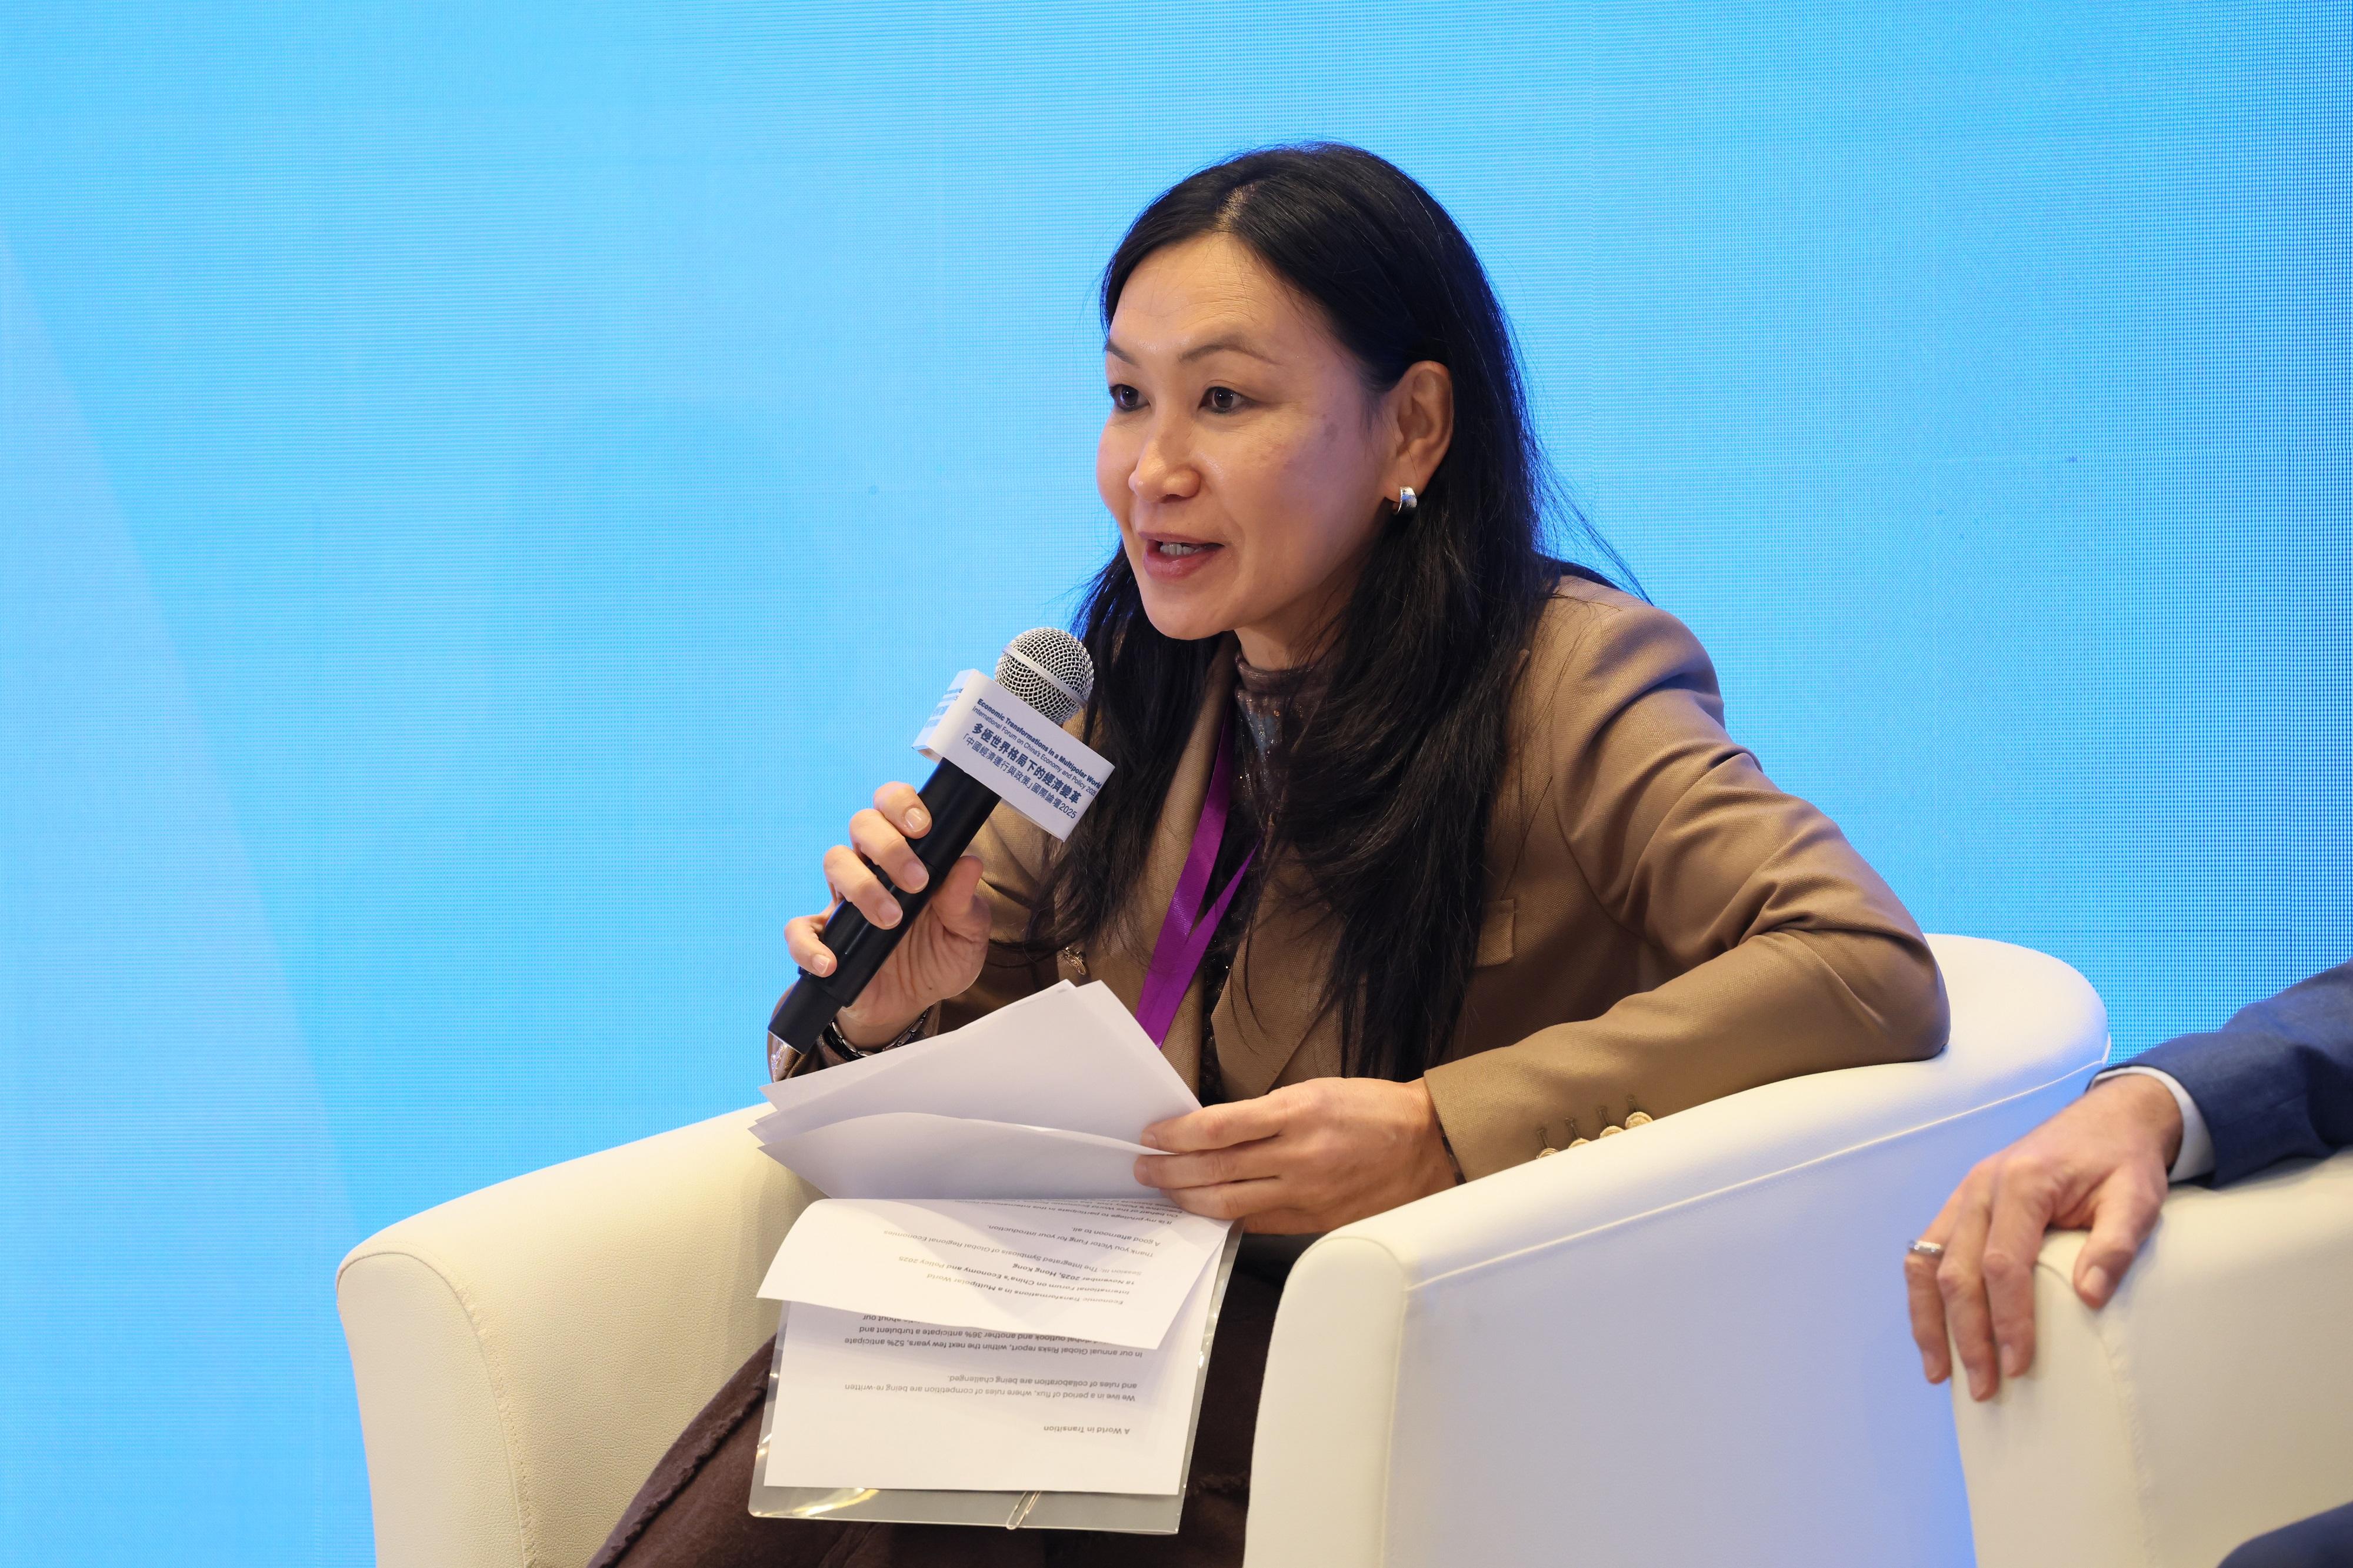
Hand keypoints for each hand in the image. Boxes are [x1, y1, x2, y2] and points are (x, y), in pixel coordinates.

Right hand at [784, 782, 992, 1046]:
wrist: (911, 1006)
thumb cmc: (939, 958)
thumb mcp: (966, 935)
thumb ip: (966, 903)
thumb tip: (969, 863)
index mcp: (908, 856)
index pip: (894, 809)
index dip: (901, 804)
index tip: (922, 827)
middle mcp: (873, 869)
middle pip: (862, 824)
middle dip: (889, 846)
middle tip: (917, 882)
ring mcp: (845, 901)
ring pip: (834, 862)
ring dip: (862, 886)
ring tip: (891, 920)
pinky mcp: (824, 938)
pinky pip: (799, 929)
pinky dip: (809, 945)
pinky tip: (832, 962)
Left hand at [1133, 1077, 1458, 1232]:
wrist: (1428, 1145)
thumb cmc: (1371, 1110)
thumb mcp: (1316, 1091)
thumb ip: (1266, 1113)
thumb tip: (1213, 1131)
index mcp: (1298, 1112)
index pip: (1218, 1127)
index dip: (1176, 1134)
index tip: (1152, 1134)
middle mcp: (1299, 1155)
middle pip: (1214, 1169)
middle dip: (1169, 1170)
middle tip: (1143, 1167)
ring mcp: (1307, 1193)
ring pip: (1229, 1202)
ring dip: (1187, 1197)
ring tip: (1163, 1189)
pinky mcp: (1315, 1220)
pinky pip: (1257, 1222)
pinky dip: (1225, 1217)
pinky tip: (1204, 1211)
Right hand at [1906, 1073, 2181, 1399]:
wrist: (2107, 1119)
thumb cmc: (2122, 1161)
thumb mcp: (2137, 1197)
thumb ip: (2116, 1243)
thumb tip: (2089, 1297)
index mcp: (2022, 1183)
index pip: (2002, 1263)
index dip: (2007, 1318)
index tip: (2018, 1364)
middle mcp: (1981, 1187)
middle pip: (1956, 1271)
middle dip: (1966, 1335)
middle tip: (1985, 1387)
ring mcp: (1964, 1195)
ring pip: (1926, 1263)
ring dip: (1929, 1321)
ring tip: (1940, 1372)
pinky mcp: (1961, 1205)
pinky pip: (1926, 1253)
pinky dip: (1924, 1296)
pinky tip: (1934, 1331)